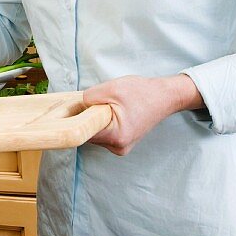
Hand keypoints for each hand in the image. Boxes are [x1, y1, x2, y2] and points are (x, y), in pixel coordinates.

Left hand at [83, 74, 203, 156]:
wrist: (165, 96)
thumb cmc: (142, 92)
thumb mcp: (111, 88)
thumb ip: (88, 98)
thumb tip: (74, 106)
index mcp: (116, 136)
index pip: (83, 132)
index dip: (74, 118)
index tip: (70, 109)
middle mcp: (118, 147)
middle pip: (88, 134)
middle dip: (86, 117)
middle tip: (92, 102)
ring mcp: (121, 147)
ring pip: (96, 133)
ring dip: (95, 120)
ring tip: (107, 105)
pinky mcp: (123, 143)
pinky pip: (104, 133)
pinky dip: (103, 122)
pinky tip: (111, 111)